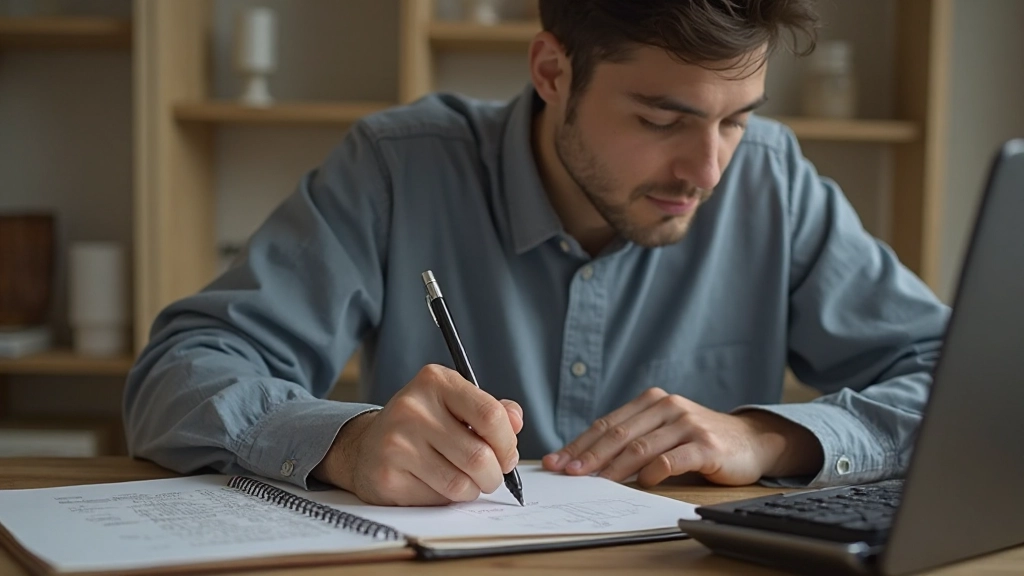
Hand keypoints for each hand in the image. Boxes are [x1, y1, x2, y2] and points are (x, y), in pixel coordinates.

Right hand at [312, 364, 522, 504]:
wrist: (366, 446)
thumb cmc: (422, 425)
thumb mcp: (455, 404)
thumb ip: (491, 410)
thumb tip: (516, 421)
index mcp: (435, 381)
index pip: (490, 415)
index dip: (508, 443)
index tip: (507, 455)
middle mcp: (412, 408)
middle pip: (480, 456)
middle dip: (494, 474)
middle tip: (491, 476)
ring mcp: (397, 443)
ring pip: (461, 483)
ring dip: (473, 490)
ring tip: (467, 481)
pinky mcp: (388, 476)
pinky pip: (437, 499)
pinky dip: (447, 499)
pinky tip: (436, 485)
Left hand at [542, 387, 821, 486]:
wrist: (751, 441)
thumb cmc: (698, 439)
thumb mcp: (663, 431)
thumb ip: (633, 439)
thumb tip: (586, 461)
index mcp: (652, 401)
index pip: (607, 424)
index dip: (579, 443)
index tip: (557, 462)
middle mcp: (668, 407)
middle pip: (619, 434)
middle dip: (589, 455)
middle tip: (568, 473)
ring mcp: (688, 424)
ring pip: (642, 446)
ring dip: (614, 467)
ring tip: (595, 481)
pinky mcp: (706, 444)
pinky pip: (673, 458)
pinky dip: (654, 471)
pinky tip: (641, 482)